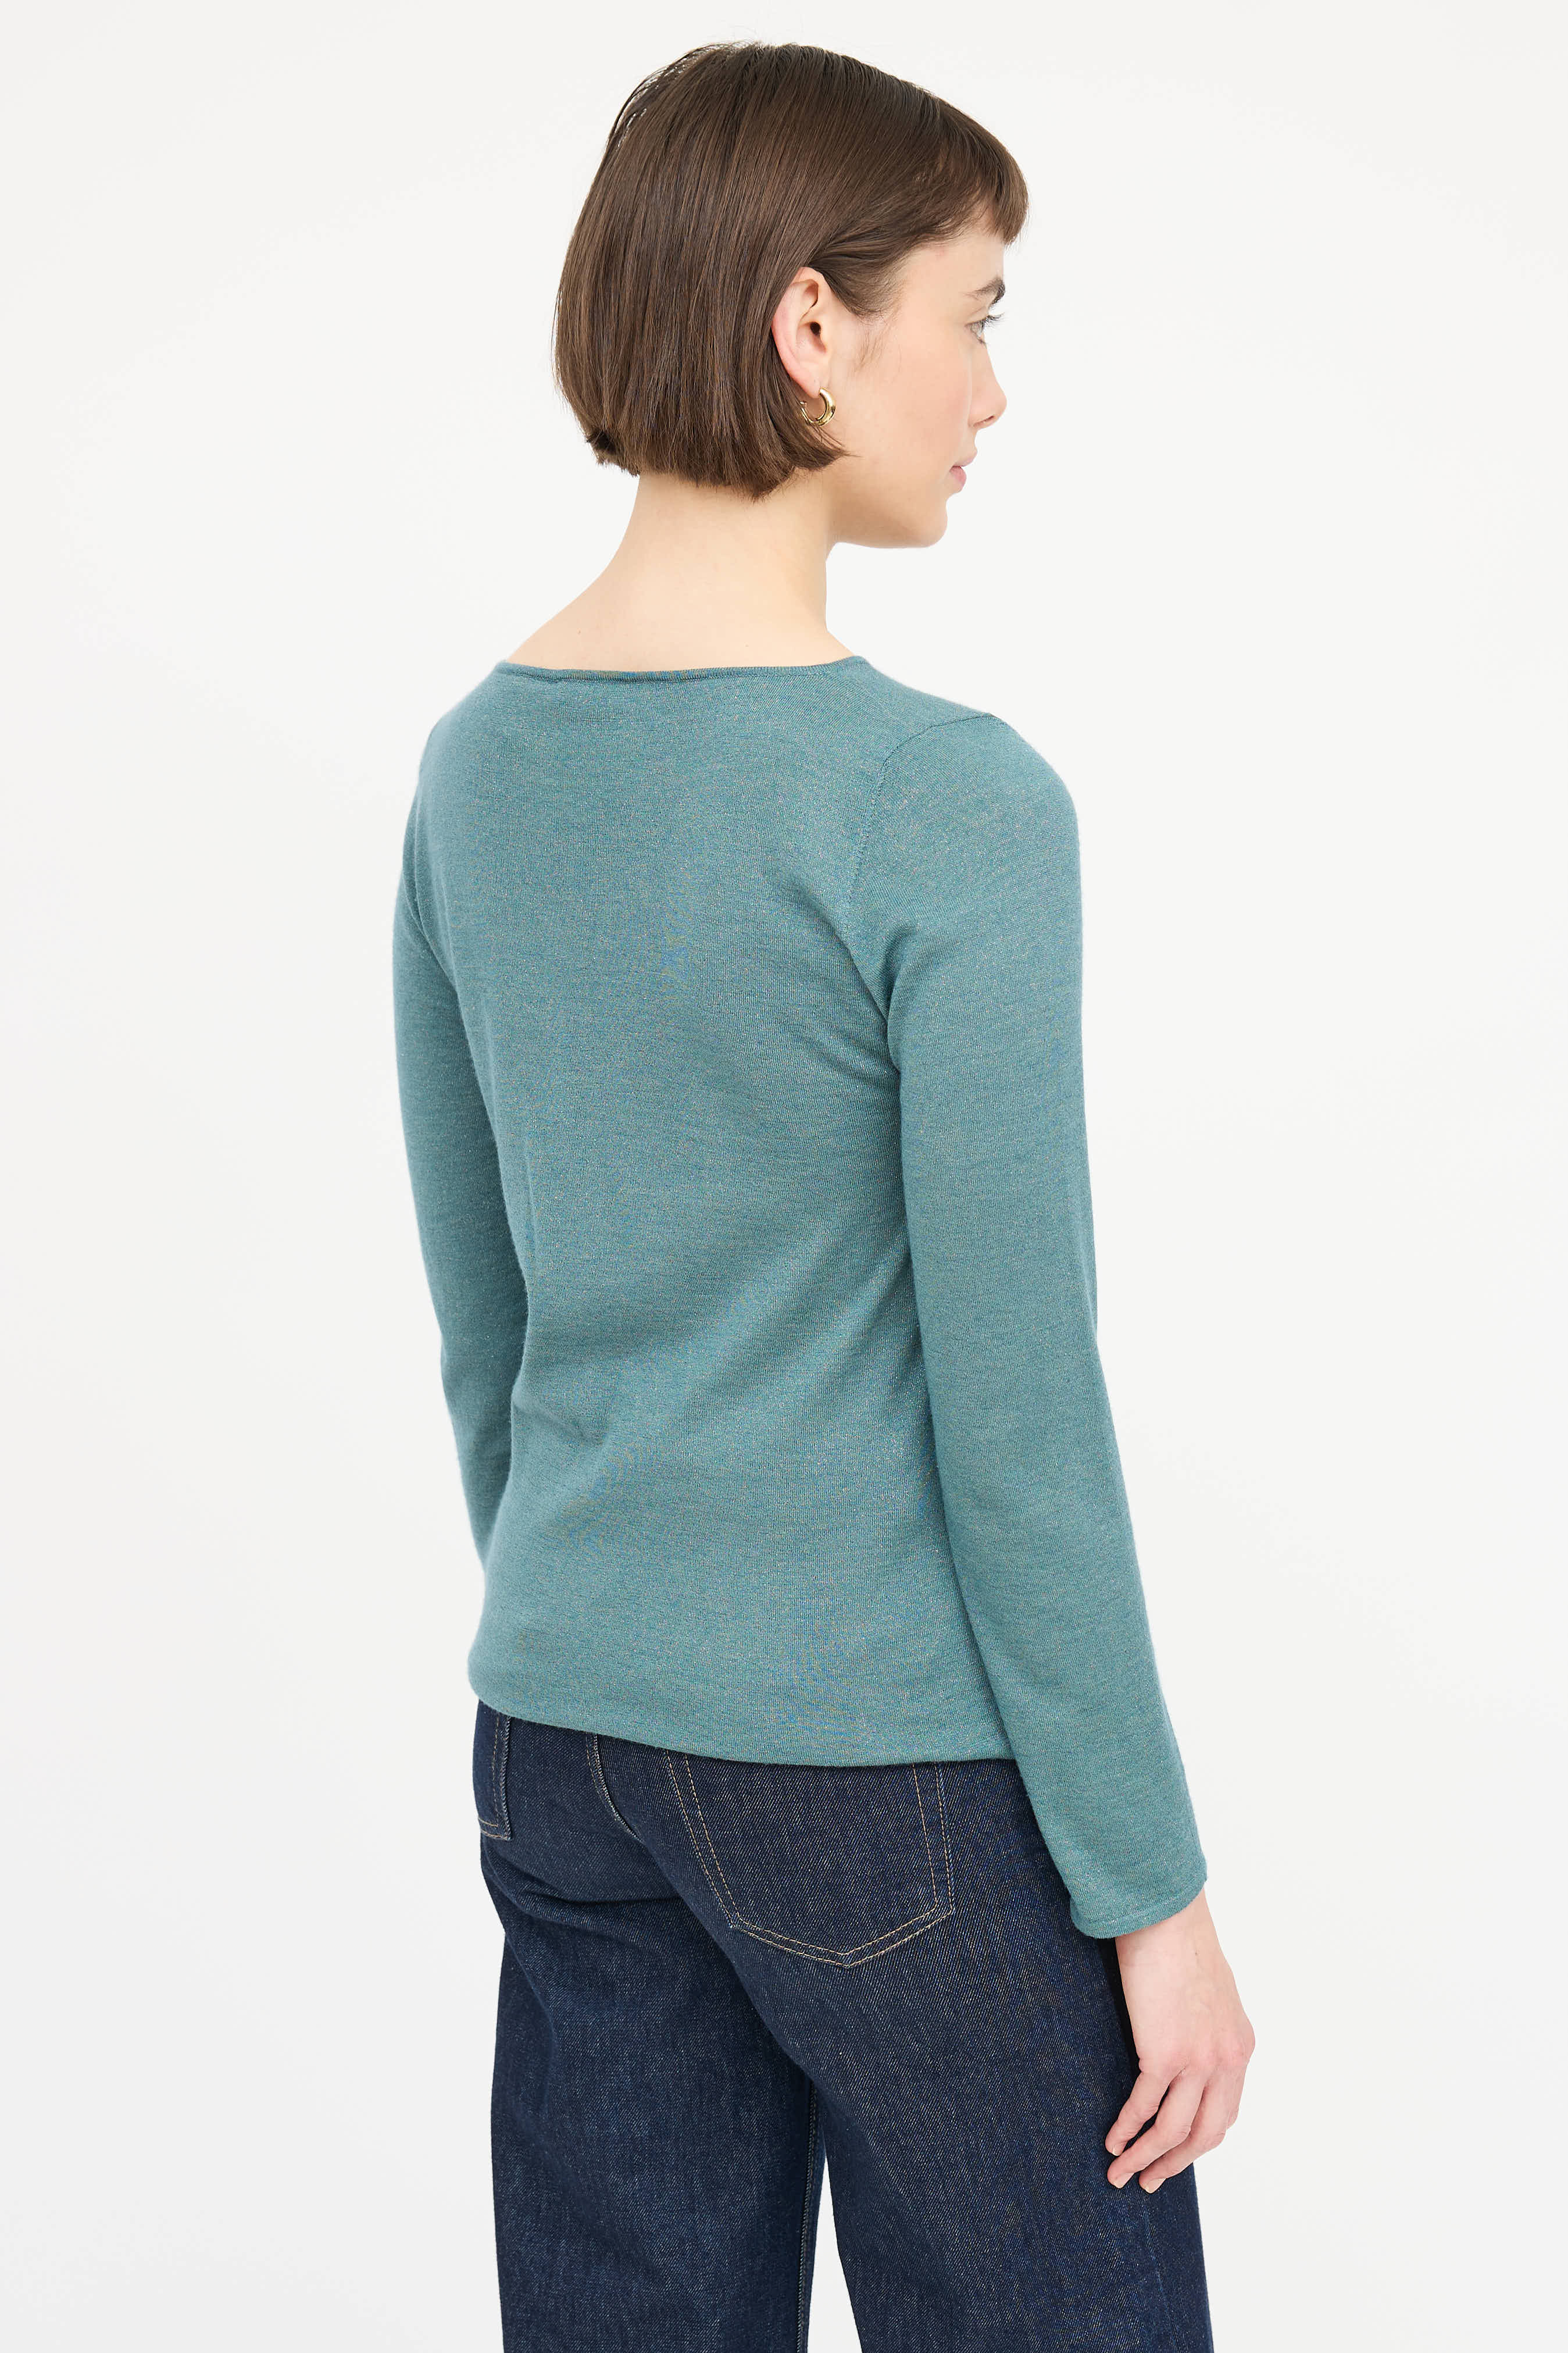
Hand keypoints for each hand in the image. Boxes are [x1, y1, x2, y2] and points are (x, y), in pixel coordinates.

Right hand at [1105, 1886, 1253, 2192]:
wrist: (1165, 1913)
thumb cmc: (1179, 1940)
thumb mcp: (1208, 1992)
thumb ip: (1203, 2027)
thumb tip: (1180, 2043)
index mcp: (1240, 2046)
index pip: (1225, 2111)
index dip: (1198, 2140)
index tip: (1174, 2153)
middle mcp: (1227, 2060)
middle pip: (1205, 2134)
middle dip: (1175, 2163)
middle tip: (1150, 2180)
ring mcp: (1198, 2061)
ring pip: (1174, 2131)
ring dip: (1146, 2158)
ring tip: (1122, 2173)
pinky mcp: (1165, 2055)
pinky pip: (1144, 2108)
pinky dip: (1126, 2130)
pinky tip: (1112, 2141)